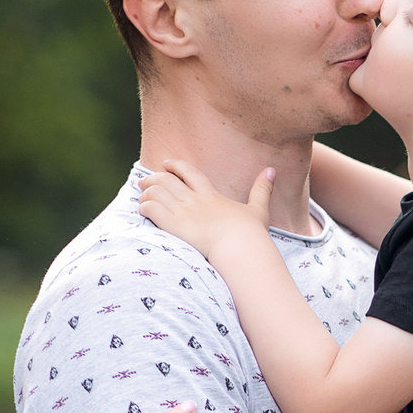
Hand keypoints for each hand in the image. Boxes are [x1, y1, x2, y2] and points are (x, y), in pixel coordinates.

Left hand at [136, 158, 272, 258]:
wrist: (240, 248)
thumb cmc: (250, 234)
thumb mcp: (258, 209)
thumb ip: (262, 189)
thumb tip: (271, 171)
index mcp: (211, 195)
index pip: (189, 172)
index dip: (175, 166)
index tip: (165, 164)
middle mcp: (194, 200)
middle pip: (167, 180)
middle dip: (153, 179)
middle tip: (144, 181)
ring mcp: (184, 212)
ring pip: (156, 192)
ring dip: (146, 193)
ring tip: (141, 197)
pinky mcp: (174, 225)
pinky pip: (152, 208)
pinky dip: (144, 206)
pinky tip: (142, 210)